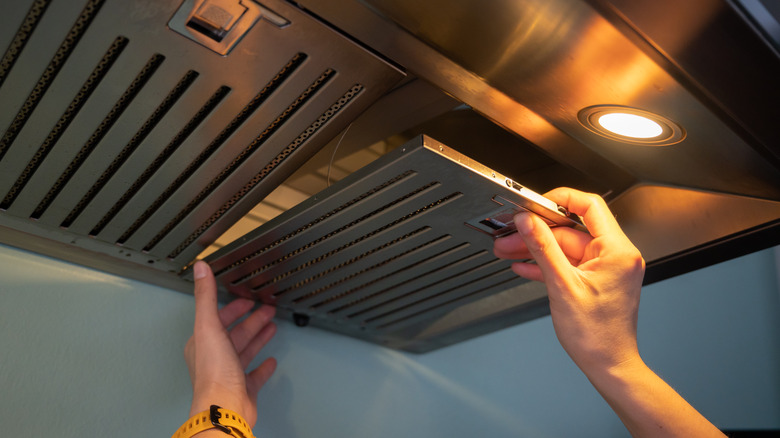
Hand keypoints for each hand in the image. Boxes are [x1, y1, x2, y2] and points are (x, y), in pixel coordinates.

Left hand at [184, 261, 276, 426]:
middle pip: (235, 333)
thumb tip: (200, 270)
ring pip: (245, 351)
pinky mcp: (244, 389)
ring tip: (271, 326)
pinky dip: (263, 366)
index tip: (246, 299)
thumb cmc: (214, 373)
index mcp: (203, 343)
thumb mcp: (209, 326)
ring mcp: (229, 374)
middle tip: (266, 310)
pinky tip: (271, 361)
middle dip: (251, 320)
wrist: (226, 406)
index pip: (218, 319)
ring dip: (258, 337)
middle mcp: (214, 359)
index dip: (233, 308)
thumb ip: (206, 297)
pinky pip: (255, 375)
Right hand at [494, 188, 644, 372]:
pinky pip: (568, 264)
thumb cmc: (597, 336)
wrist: (608, 366)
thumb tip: (528, 222)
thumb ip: (542, 248)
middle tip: (512, 234)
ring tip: (509, 251)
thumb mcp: (562, 286)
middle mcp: (615, 256)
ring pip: (565, 248)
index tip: (536, 204)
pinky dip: (547, 265)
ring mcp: (605, 269)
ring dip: (537, 249)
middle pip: (570, 230)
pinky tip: (525, 266)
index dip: (560, 200)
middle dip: (537, 233)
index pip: (589, 206)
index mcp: (617, 251)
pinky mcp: (595, 280)